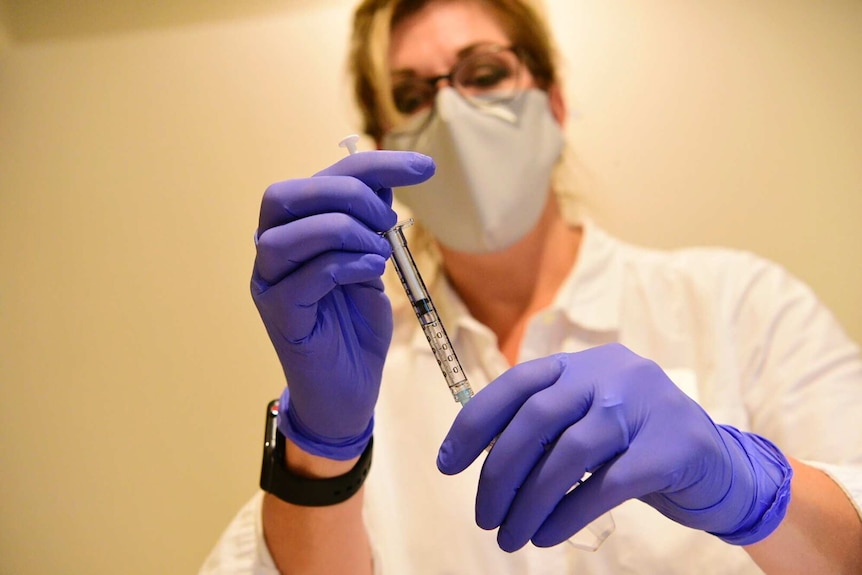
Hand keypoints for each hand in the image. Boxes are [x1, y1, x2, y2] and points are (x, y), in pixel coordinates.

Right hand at [252, 151, 434, 459]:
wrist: (348, 390)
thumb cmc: (356, 327)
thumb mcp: (370, 264)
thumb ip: (369, 227)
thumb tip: (384, 184)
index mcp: (295, 230)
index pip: (324, 178)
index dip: (374, 164)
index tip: (425, 168)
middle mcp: (272, 251)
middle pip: (287, 194)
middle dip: (347, 193)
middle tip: (388, 219)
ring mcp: (269, 283)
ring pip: (289, 233)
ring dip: (345, 231)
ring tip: (379, 252)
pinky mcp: (279, 315)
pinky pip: (306, 275)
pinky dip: (345, 264)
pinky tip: (371, 272)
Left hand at [436, 343, 791, 550]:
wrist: (719, 466)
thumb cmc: (635, 445)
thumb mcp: (588, 420)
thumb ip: (545, 426)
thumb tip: (481, 459)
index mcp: (582, 364)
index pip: (516, 384)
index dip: (475, 424)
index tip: (447, 465)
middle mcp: (611, 373)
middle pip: (537, 419)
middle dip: (500, 473)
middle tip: (483, 516)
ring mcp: (646, 406)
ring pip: (570, 454)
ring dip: (530, 502)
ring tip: (509, 537)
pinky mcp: (672, 447)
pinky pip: (607, 485)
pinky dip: (568, 513)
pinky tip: (546, 534)